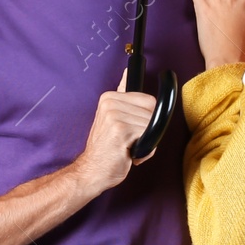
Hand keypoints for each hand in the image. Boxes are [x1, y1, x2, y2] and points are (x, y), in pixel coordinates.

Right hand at [71, 71, 158, 195]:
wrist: (92, 171)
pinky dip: (145, 151)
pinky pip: (149, 136)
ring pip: (151, 125)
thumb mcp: (112, 117)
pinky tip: (128, 154)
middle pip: (152, 112)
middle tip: (129, 141)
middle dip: (147, 131)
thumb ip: (122, 96)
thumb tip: (126, 73)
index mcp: (109, 97)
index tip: (131, 129)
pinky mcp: (120, 130)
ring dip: (146, 143)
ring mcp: (114, 116)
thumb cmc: (106, 148)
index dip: (146, 119)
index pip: (148, 100)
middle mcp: (110, 103)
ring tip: (127, 148)